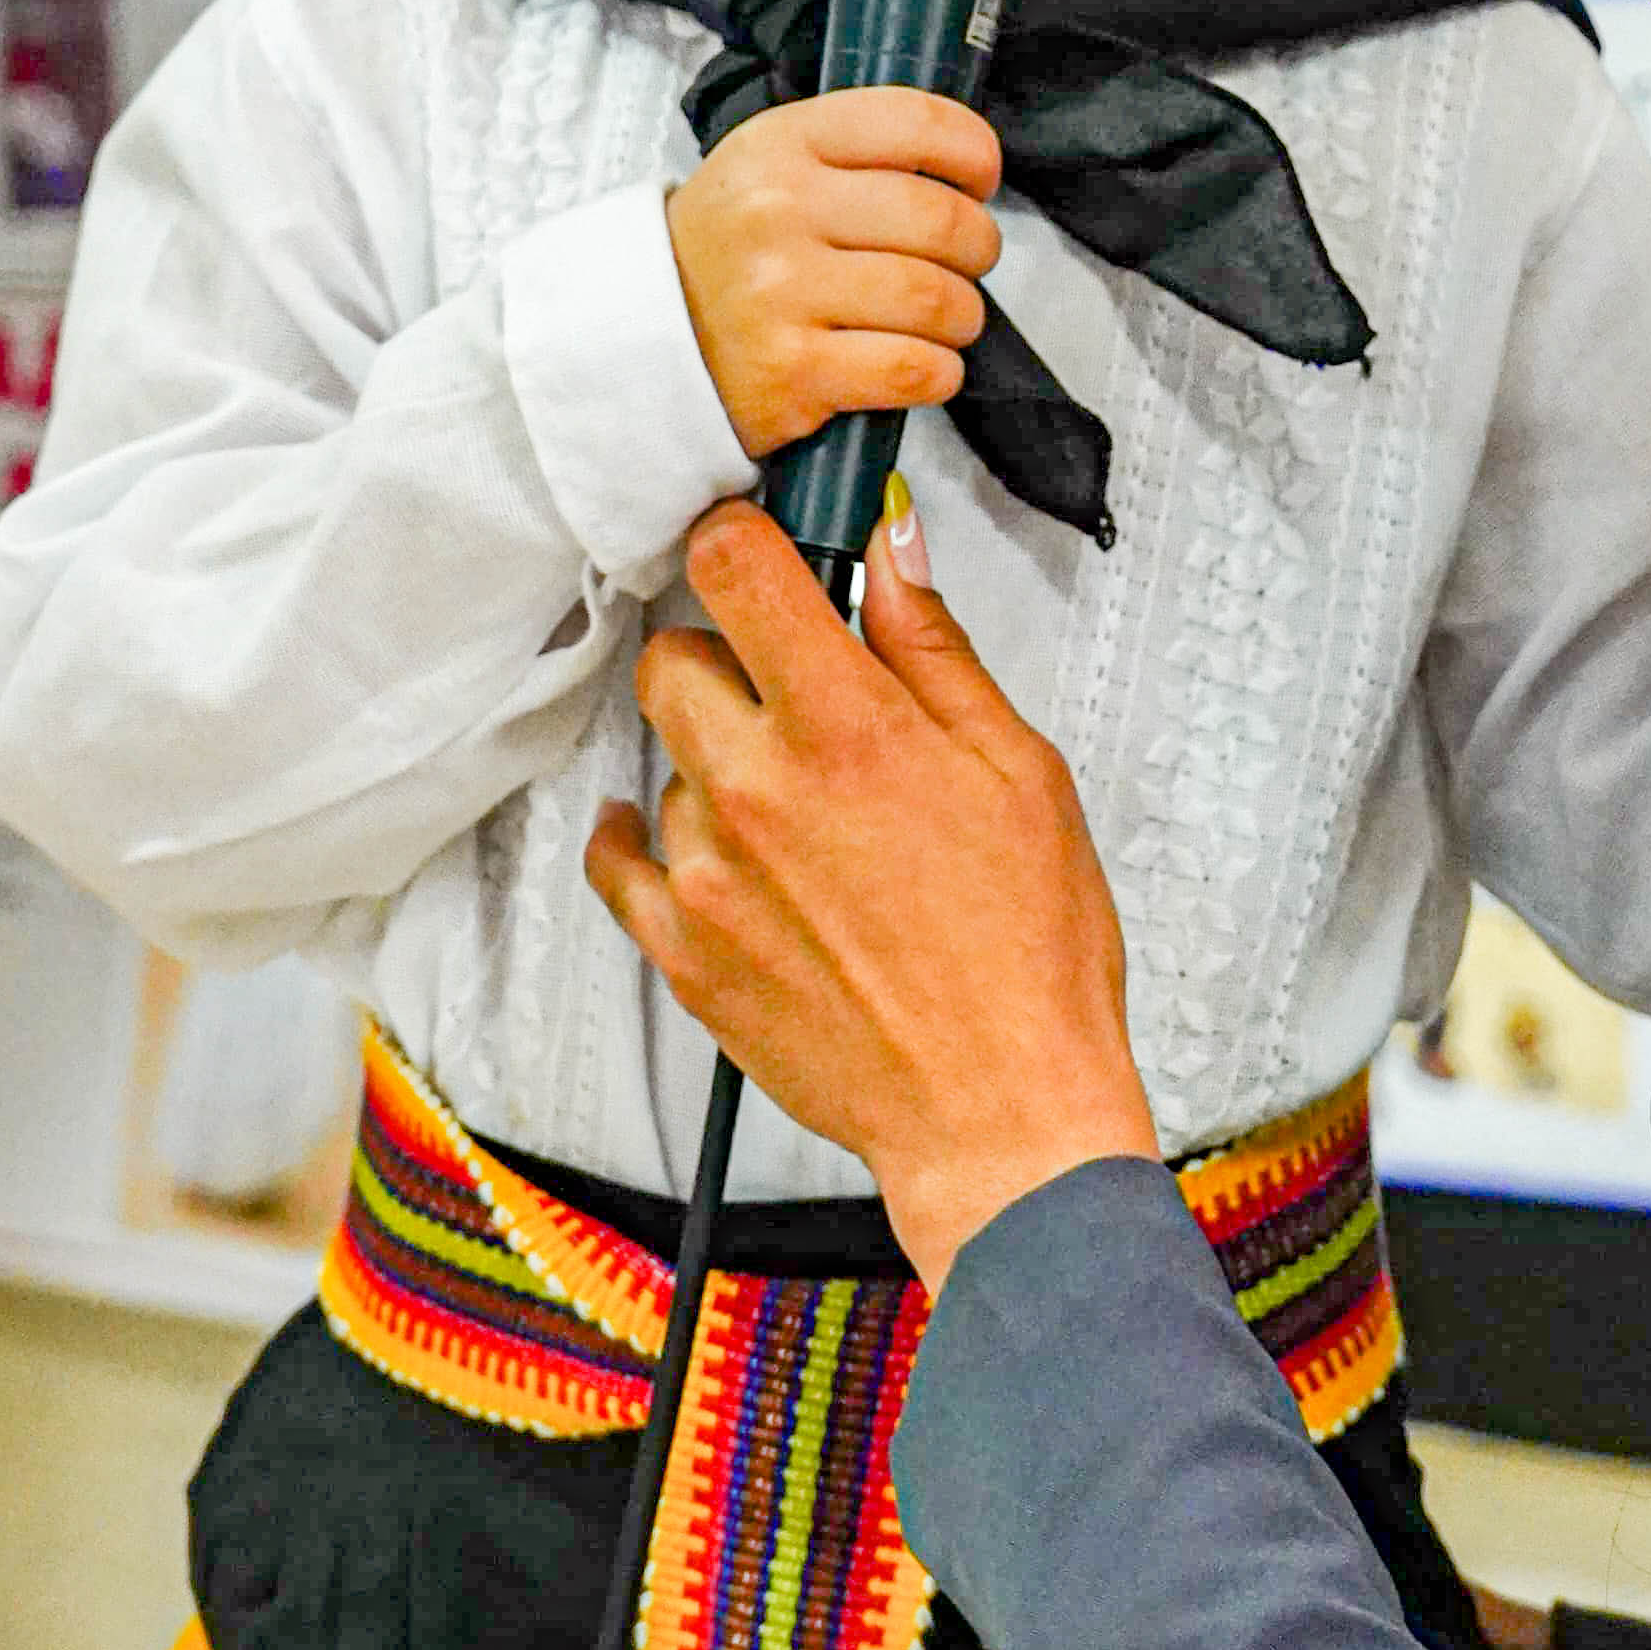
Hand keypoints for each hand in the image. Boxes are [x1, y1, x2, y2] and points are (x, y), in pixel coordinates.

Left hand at [584, 501, 1159, 1288]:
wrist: (997, 1110)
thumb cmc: (1029, 955)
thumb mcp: (1019, 771)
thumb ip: (934, 650)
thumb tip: (891, 549)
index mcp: (849, 729)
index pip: (735, 566)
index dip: (744, 539)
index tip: (763, 551)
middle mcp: (757, 790)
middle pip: (674, 654)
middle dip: (727, 655)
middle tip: (793, 693)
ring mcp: (706, 874)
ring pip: (666, 759)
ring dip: (717, 763)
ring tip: (803, 817)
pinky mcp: (679, 950)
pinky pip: (621, 859)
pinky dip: (654, 840)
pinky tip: (711, 847)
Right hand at [665, 90, 1002, 464]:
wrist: (639, 339)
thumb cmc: (728, 252)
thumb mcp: (767, 167)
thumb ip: (854, 154)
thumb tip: (961, 170)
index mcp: (781, 144)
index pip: (916, 122)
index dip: (974, 154)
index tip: (979, 183)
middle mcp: (779, 211)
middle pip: (940, 220)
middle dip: (977, 249)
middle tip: (966, 266)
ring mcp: (782, 293)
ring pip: (934, 299)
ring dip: (962, 317)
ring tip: (946, 321)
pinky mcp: (793, 371)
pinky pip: (911, 369)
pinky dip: (939, 373)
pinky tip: (925, 366)